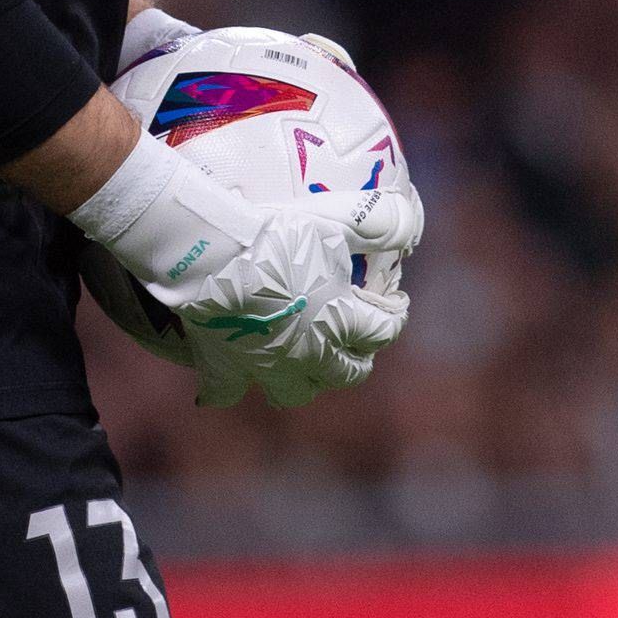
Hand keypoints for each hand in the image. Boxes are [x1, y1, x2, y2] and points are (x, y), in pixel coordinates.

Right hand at [163, 188, 416, 407]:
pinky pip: (228, 392)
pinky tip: (230, 381)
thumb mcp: (334, 224)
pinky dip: (230, 388)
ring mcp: (266, 367)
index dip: (394, 317)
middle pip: (346, 373)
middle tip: (358, 344)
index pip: (382, 332)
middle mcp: (309, 355)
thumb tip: (408, 231)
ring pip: (296, 393)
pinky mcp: (225, 368)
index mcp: (339, 322)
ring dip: (307, 381)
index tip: (395, 305)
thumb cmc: (276, 236)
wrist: (210, 254)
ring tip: (307, 365)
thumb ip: (374, 228)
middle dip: (359, 359)